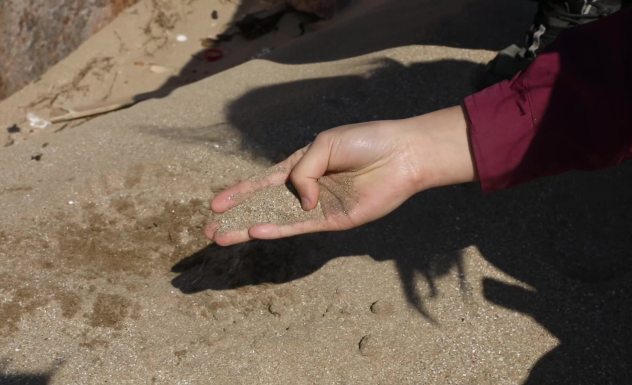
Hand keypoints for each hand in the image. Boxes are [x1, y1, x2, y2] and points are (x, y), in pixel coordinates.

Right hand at [205, 106, 475, 245]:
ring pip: (276, 220)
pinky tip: (257, 231)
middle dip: (237, 218)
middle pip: (263, 205)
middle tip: (211, 231)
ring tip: (223, 238)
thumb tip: (299, 202)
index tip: (215, 204)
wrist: (402, 154)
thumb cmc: (365, 142)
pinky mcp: (333, 220)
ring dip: (249, 228)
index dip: (238, 193)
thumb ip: (302, 171)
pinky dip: (278, 229)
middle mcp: (306, 188)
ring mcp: (318, 206)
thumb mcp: (324, 145)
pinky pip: (300, 227)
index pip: (262, 182)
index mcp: (301, 165)